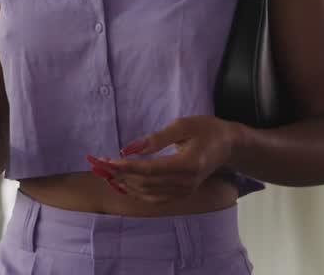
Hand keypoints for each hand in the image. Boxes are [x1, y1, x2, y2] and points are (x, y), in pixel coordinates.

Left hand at [86, 116, 239, 202]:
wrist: (228, 146)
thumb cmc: (206, 130)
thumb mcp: (182, 125)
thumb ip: (156, 138)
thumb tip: (128, 148)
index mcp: (188, 165)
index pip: (148, 170)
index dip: (124, 167)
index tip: (104, 160)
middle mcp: (186, 183)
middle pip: (144, 183)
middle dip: (117, 174)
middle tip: (96, 163)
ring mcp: (184, 192)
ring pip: (146, 193)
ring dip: (122, 184)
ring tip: (102, 172)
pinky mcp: (181, 194)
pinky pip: (154, 198)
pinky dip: (134, 192)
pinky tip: (120, 183)